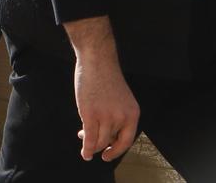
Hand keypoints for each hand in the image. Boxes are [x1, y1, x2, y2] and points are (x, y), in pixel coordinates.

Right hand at [72, 42, 139, 162]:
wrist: (97, 60)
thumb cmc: (105, 76)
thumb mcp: (120, 99)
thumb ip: (116, 116)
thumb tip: (104, 134)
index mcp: (132, 114)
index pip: (126, 141)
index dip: (117, 151)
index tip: (108, 156)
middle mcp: (122, 118)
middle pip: (110, 141)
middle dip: (100, 145)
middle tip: (90, 143)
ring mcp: (106, 116)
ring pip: (99, 141)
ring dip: (91, 145)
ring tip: (83, 139)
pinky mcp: (90, 114)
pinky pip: (89, 137)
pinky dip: (86, 147)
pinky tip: (84, 151)